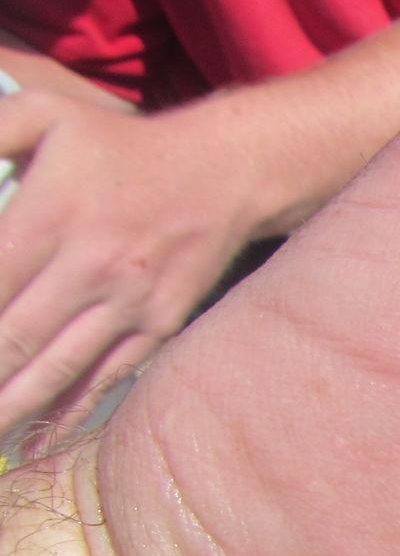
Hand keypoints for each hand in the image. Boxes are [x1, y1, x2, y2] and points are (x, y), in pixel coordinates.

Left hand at [0, 90, 261, 449]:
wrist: (223, 174)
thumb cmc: (119, 145)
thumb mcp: (44, 115)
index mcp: (50, 215)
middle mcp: (89, 266)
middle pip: (12, 339)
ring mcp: (127, 303)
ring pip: (56, 369)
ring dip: (12, 409)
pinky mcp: (156, 325)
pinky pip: (105, 377)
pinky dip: (69, 414)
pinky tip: (37, 441)